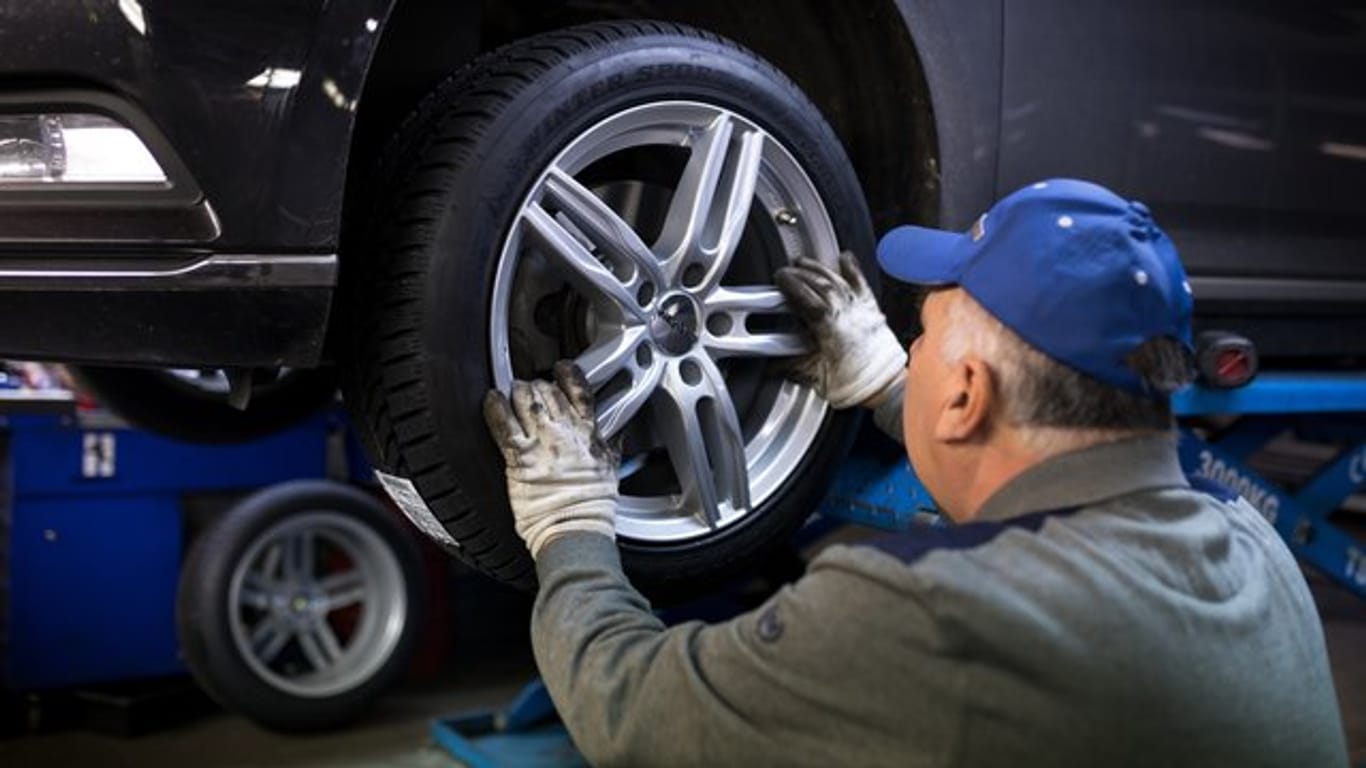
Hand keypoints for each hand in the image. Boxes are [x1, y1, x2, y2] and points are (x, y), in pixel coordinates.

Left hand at [483, 361, 617, 558]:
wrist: (576, 527)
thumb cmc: (592, 505)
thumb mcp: (611, 466)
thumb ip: (612, 442)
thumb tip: (617, 431)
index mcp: (588, 431)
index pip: (579, 389)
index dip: (567, 373)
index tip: (560, 368)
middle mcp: (564, 431)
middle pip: (547, 390)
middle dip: (536, 386)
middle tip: (531, 391)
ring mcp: (541, 441)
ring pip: (524, 398)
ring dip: (516, 392)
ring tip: (512, 394)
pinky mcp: (518, 457)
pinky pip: (502, 422)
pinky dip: (494, 407)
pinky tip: (492, 399)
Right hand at [774, 251, 906, 408]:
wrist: (886, 387)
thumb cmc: (857, 386)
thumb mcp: (816, 378)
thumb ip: (793, 366)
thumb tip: (773, 365)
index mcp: (831, 329)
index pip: (807, 298)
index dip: (792, 286)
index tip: (780, 279)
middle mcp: (847, 314)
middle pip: (820, 284)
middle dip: (800, 274)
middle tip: (786, 271)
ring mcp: (860, 310)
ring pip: (837, 280)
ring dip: (819, 268)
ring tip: (804, 263)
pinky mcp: (871, 310)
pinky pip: (861, 283)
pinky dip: (852, 269)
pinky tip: (844, 258)